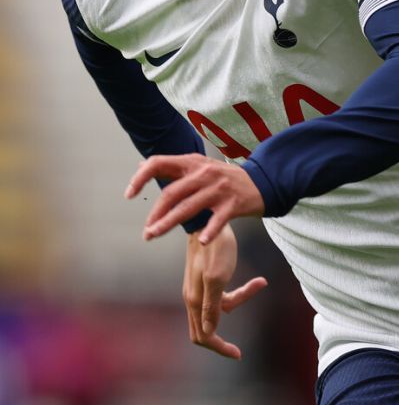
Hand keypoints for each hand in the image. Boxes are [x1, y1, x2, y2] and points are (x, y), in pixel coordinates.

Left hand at [124, 153, 264, 244]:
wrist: (263, 181)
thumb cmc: (227, 177)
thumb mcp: (200, 165)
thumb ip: (173, 167)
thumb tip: (141, 165)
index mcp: (193, 163)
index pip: (159, 163)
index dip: (140, 177)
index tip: (128, 194)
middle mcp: (204, 174)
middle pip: (172, 193)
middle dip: (155, 214)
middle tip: (146, 232)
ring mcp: (219, 189)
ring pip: (188, 208)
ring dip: (168, 223)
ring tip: (154, 235)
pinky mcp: (233, 204)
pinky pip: (217, 220)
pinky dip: (208, 231)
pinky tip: (200, 241)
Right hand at [183, 224, 266, 359]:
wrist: (207, 218)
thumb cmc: (215, 247)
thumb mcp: (217, 277)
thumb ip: (212, 306)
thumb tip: (208, 333)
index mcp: (195, 300)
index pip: (203, 336)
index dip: (219, 348)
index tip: (238, 354)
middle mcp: (193, 297)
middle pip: (204, 331)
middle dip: (221, 341)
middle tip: (238, 352)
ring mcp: (198, 288)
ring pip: (218, 310)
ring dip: (239, 301)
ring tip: (260, 282)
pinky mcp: (206, 278)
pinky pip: (222, 296)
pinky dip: (239, 292)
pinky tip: (259, 281)